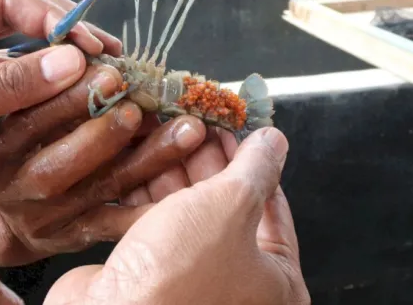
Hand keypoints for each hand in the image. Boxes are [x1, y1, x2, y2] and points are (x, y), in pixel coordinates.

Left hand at [0, 0, 121, 216]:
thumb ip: (2, 89)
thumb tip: (71, 63)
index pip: (7, 1)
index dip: (56, 18)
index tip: (92, 44)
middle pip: (21, 23)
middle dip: (66, 39)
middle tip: (111, 59)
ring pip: (19, 61)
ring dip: (56, 72)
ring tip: (101, 84)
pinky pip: (8, 94)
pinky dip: (37, 102)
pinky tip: (66, 112)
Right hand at [0, 61, 209, 266]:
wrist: (16, 213)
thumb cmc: (32, 143)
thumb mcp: (26, 111)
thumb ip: (56, 84)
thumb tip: (110, 52)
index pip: (24, 119)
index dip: (62, 96)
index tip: (101, 68)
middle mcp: (12, 186)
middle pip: (57, 162)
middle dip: (103, 129)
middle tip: (140, 104)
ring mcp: (43, 218)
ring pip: (98, 188)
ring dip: (147, 158)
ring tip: (187, 131)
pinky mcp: (73, 239)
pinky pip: (121, 221)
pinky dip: (155, 203)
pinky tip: (188, 184)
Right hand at [45, 127, 309, 304]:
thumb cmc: (178, 278)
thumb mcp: (229, 206)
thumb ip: (255, 168)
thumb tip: (272, 143)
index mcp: (276, 284)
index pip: (272, 206)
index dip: (250, 160)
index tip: (232, 128)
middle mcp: (237, 288)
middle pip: (228, 208)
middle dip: (207, 163)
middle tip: (193, 125)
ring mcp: (191, 284)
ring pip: (187, 216)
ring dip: (172, 174)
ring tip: (161, 136)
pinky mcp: (150, 279)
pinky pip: (154, 230)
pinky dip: (146, 199)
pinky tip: (136, 167)